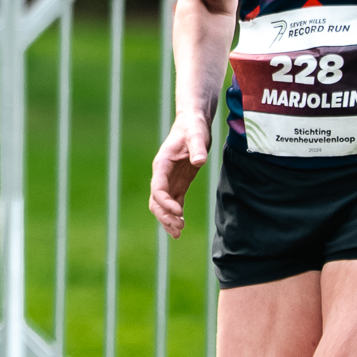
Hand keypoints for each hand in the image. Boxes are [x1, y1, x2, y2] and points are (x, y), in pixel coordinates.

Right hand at [148, 109, 213, 236]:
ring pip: (161, 205)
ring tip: (178, 233)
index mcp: (161, 165)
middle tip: (179, 228)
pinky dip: (175, 215)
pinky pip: (173, 203)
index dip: (165, 203)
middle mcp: (162, 175)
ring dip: (168, 219)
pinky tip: (181, 224)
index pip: (157, 189)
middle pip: (156, 201)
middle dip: (165, 216)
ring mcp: (169, 180)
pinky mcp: (178, 183)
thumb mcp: (197, 135)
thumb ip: (198, 148)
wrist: (193, 123)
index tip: (179, 212)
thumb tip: (200, 162)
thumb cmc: (193, 127)